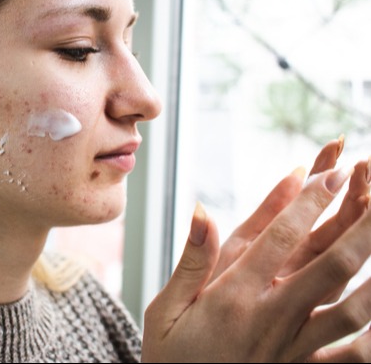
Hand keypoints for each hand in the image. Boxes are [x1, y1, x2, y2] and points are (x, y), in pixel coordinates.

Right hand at [142, 163, 370, 361]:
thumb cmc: (171, 356)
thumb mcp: (166, 308)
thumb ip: (192, 259)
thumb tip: (203, 210)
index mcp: (233, 298)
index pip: (279, 240)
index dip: (308, 203)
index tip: (333, 171)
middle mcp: (271, 319)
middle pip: (329, 266)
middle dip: (361, 225)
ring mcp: (294, 347)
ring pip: (351, 306)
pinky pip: (351, 353)